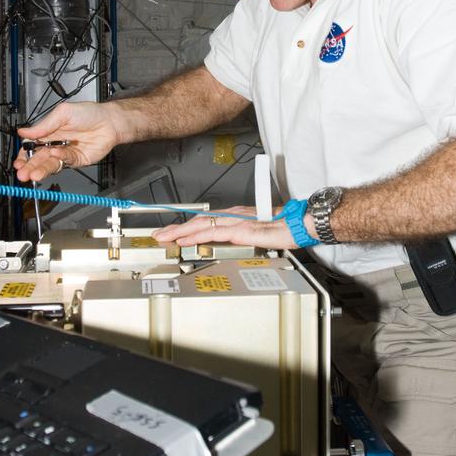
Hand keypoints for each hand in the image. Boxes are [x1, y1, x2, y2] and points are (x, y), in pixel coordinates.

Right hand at [13, 100, 121, 182]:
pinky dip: (59, 158)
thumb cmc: (89, 113)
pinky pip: (64, 162)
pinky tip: (55, 154)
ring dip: (40, 170)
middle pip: (38, 158)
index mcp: (48, 132)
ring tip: (33, 175)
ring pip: (49, 164)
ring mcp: (65, 153)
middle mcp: (55, 144)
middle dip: (29, 167)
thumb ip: (43, 125)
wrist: (109, 121)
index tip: (18, 161)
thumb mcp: (62, 113)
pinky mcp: (75, 160)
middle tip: (22, 173)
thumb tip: (23, 131)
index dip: (24, 155)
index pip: (31, 147)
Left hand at [153, 204, 295, 249]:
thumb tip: (231, 240)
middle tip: (159, 235)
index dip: (186, 226)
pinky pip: (212, 233)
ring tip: (164, 238)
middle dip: (175, 228)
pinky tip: (185, 240)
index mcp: (234, 215)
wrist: (296, 223)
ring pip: (200, 225)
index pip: (204, 220)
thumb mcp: (256, 231)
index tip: (172, 232)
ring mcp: (234, 221)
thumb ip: (241, 234)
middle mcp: (231, 215)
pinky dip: (195, 236)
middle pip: (197, 221)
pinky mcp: (238, 230)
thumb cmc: (282, 227)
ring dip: (179, 232)